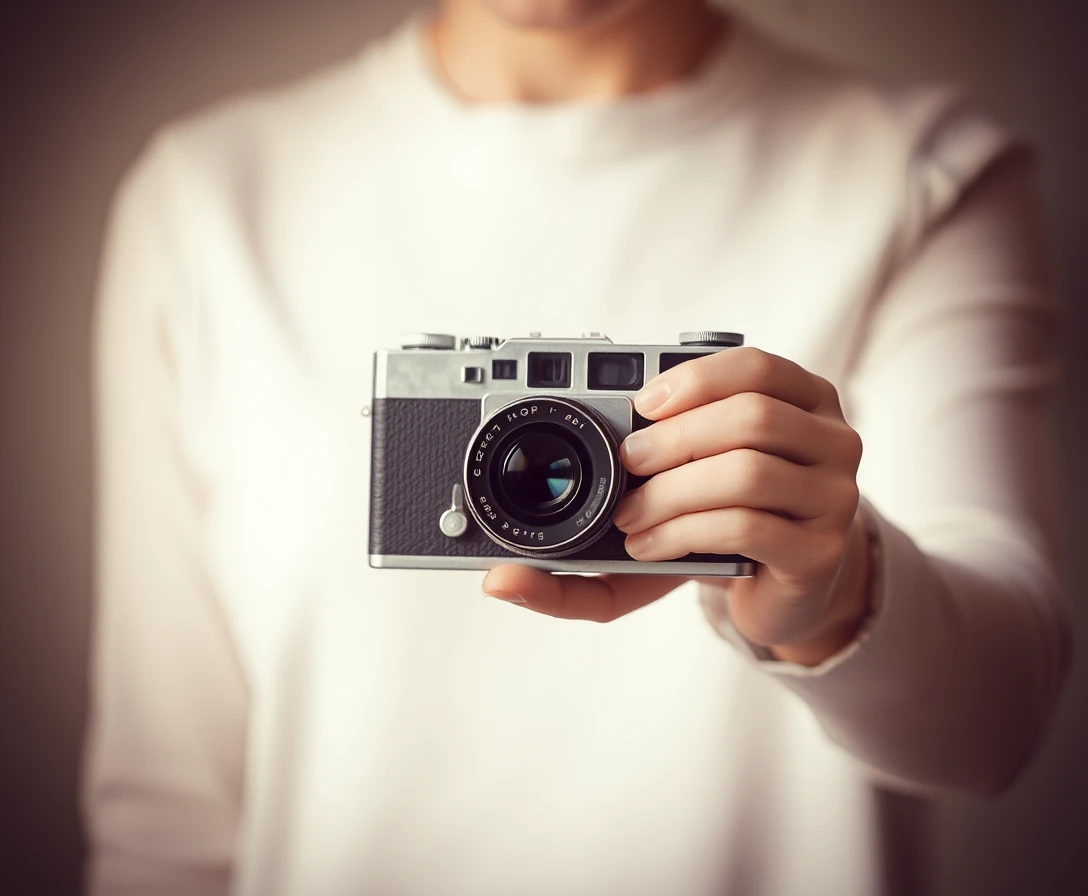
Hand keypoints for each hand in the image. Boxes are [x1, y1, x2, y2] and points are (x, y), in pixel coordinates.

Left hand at [482, 347, 871, 665]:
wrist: (783, 592)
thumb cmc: (723, 529)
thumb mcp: (667, 506)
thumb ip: (595, 523)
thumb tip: (495, 579)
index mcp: (798, 403)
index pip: (754, 366)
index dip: (692, 378)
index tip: (637, 406)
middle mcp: (828, 441)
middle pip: (749, 418)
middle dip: (669, 443)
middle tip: (625, 468)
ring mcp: (833, 497)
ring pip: (747, 472)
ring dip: (671, 495)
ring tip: (631, 518)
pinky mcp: (820, 550)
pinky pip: (748, 525)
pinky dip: (685, 532)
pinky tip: (654, 546)